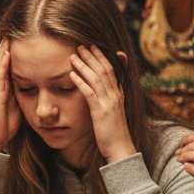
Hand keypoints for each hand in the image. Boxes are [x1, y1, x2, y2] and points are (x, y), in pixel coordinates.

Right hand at [0, 41, 20, 151]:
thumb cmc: (7, 124)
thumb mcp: (19, 105)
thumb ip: (23, 94)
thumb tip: (35, 86)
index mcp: (6, 87)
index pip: (9, 65)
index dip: (13, 53)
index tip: (20, 40)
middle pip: (2, 61)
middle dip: (7, 47)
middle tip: (12, 31)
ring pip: (0, 65)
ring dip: (3, 50)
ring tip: (8, 36)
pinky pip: (0, 76)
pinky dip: (3, 64)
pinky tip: (7, 53)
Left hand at [69, 46, 135, 161]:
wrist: (120, 148)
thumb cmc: (114, 133)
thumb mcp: (113, 113)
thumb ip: (108, 100)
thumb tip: (102, 93)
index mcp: (118, 94)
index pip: (112, 70)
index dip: (102, 57)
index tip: (93, 47)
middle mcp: (115, 95)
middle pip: (104, 70)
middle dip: (92, 56)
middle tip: (81, 45)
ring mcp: (108, 103)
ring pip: (96, 78)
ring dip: (84, 65)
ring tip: (73, 55)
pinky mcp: (100, 112)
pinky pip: (89, 93)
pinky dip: (81, 82)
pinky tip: (72, 74)